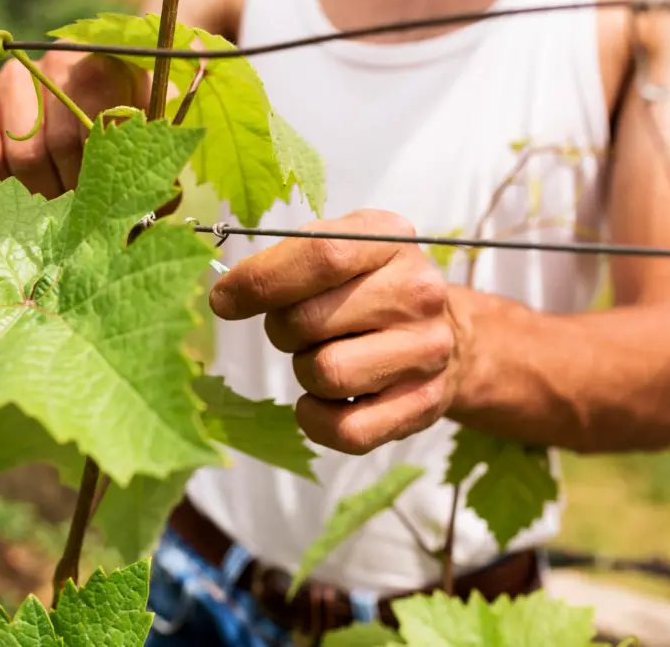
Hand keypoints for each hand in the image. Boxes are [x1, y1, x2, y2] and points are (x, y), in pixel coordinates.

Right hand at [0, 48, 148, 198]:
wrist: (88, 108)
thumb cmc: (129, 137)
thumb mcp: (153, 150)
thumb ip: (156, 174)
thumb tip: (144, 213)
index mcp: (113, 64)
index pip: (100, 120)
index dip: (101, 170)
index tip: (107, 200)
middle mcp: (61, 58)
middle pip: (60, 143)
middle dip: (73, 192)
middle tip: (81, 213)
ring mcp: (16, 74)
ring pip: (22, 152)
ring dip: (41, 193)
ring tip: (55, 207)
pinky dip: (1, 185)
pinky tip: (20, 192)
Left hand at [208, 210, 460, 454]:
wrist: (446, 334)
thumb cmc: (369, 287)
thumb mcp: (339, 250)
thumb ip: (286, 261)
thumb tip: (226, 297)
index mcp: (389, 239)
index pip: (320, 255)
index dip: (260, 282)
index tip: (224, 300)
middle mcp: (417, 291)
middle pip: (308, 320)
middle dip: (282, 330)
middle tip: (299, 329)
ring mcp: (426, 351)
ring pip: (325, 374)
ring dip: (305, 371)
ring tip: (325, 356)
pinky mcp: (423, 404)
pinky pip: (346, 430)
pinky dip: (318, 419)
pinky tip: (325, 400)